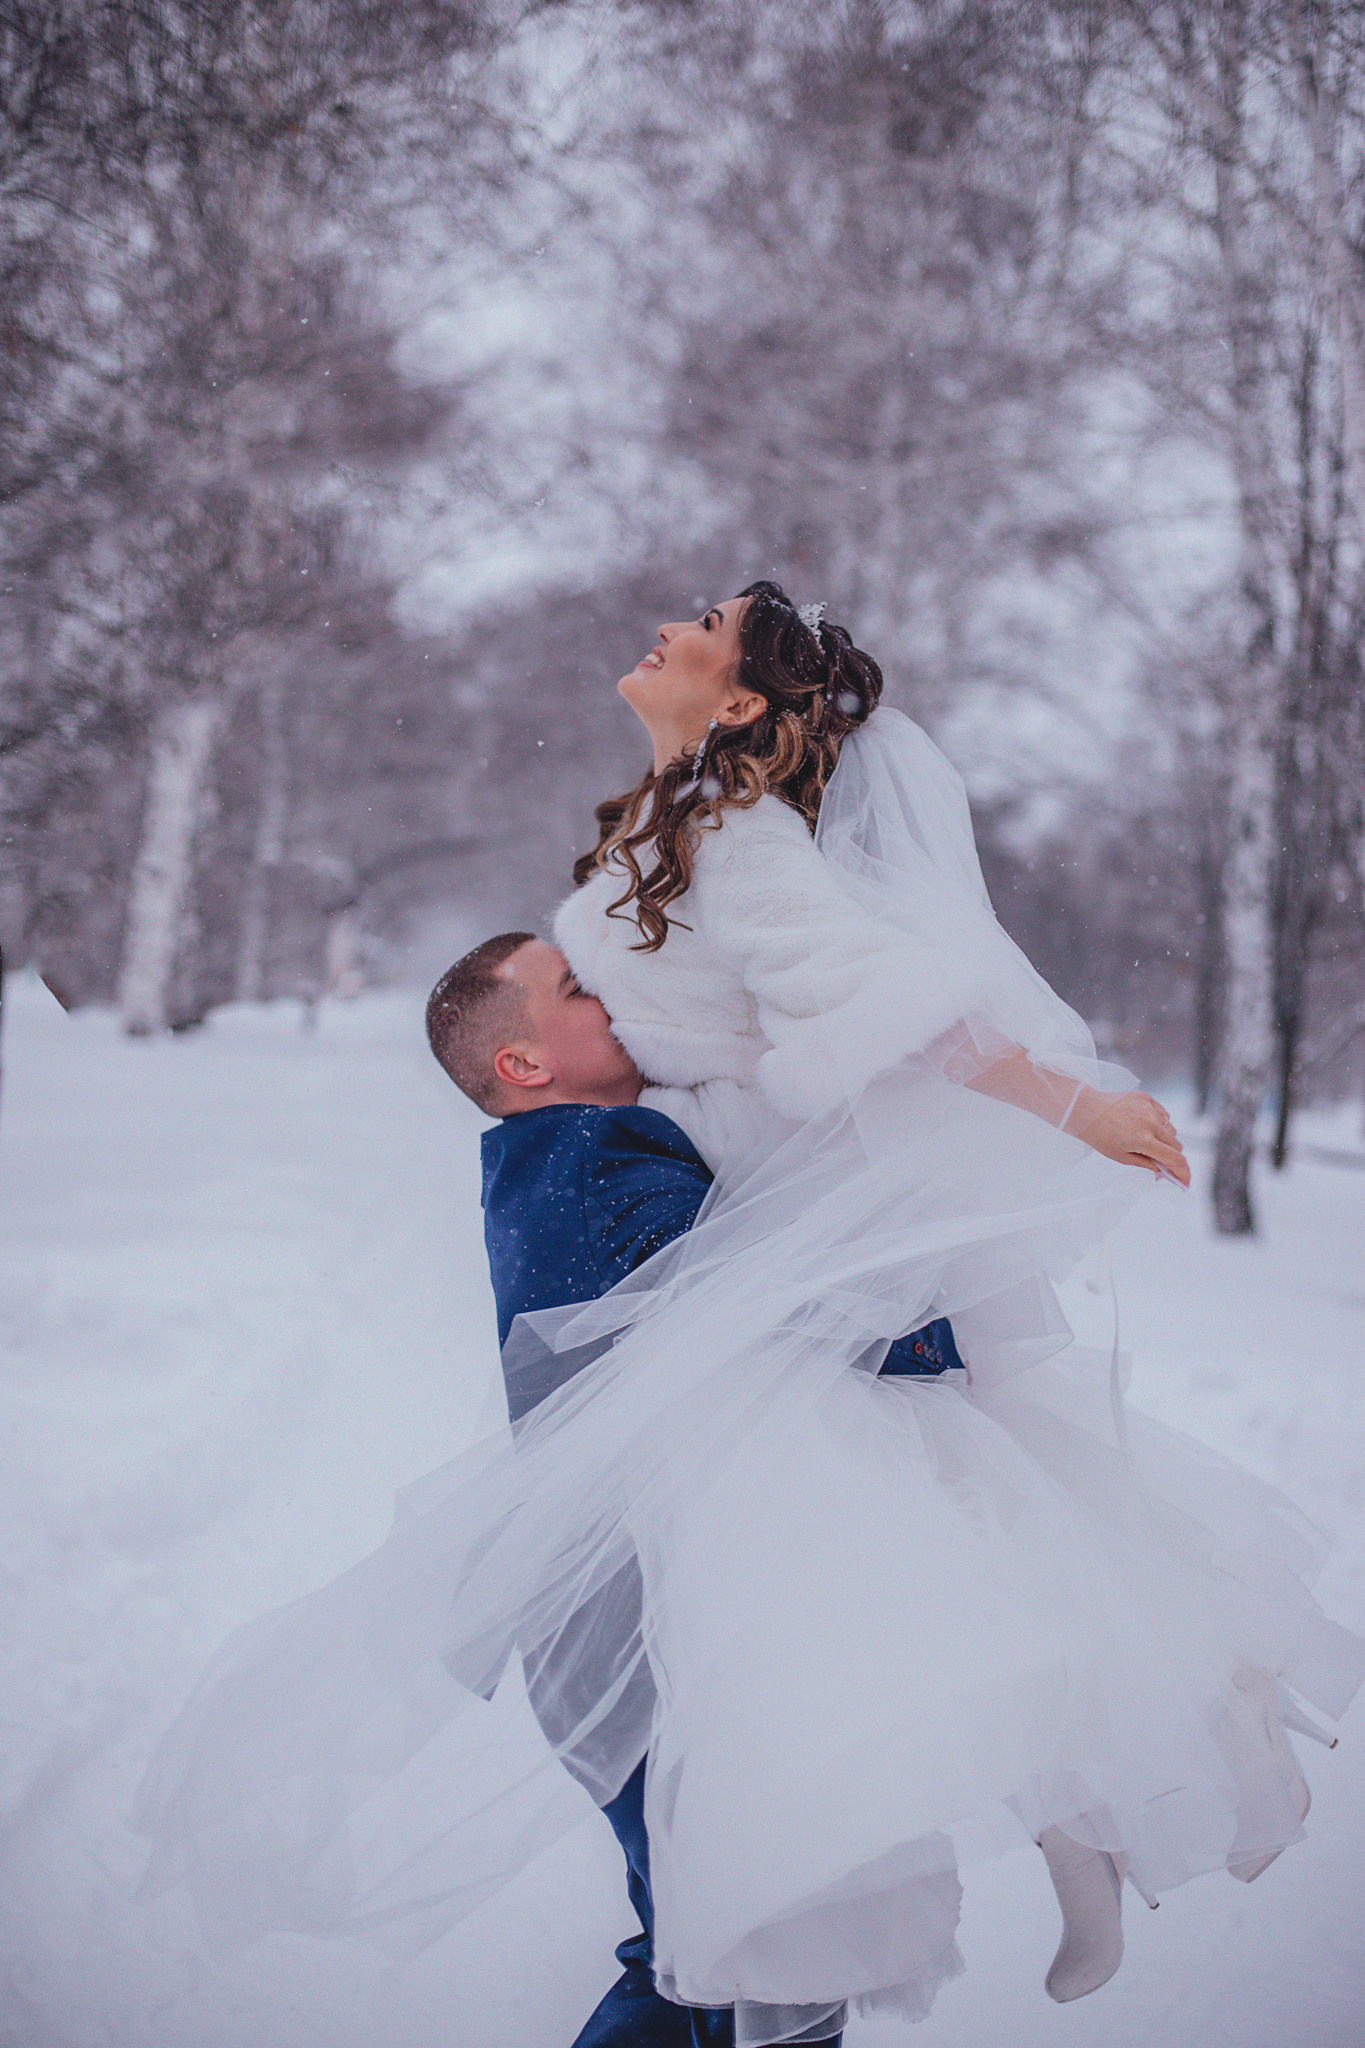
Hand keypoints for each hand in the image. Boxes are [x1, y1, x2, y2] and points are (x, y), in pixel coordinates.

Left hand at [1066, 1087, 1190, 1185]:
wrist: (1085, 1110)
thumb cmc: (1099, 1136)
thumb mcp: (1121, 1157)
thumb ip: (1147, 1164)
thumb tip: (1164, 1171)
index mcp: (1143, 1139)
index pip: (1174, 1158)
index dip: (1183, 1172)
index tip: (1185, 1182)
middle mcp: (1150, 1122)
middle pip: (1177, 1145)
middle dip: (1171, 1156)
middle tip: (1159, 1162)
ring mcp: (1149, 1107)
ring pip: (1171, 1129)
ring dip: (1165, 1139)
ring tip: (1144, 1139)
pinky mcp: (1146, 1097)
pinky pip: (1163, 1114)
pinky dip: (1158, 1122)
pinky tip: (1141, 1124)